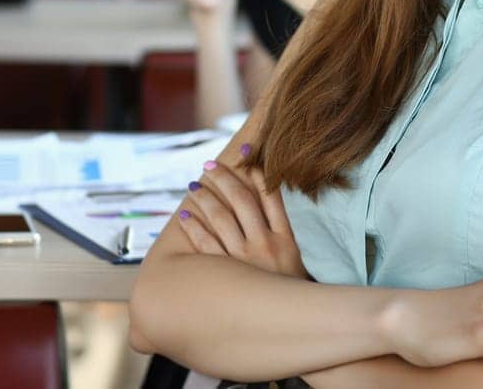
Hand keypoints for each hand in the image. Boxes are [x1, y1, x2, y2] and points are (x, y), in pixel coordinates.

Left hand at [176, 144, 307, 279]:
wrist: (295, 327)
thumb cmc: (292, 292)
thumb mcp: (297, 259)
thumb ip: (284, 230)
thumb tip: (268, 200)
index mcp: (286, 239)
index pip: (270, 196)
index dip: (255, 173)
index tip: (242, 155)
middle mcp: (267, 246)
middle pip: (242, 201)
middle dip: (224, 179)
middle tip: (209, 165)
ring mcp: (247, 262)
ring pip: (222, 219)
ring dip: (206, 199)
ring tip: (194, 186)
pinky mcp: (229, 279)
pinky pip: (207, 247)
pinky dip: (195, 228)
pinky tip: (186, 216)